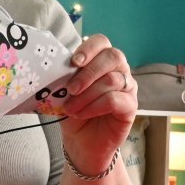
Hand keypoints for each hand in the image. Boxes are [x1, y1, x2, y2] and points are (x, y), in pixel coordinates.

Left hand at [60, 34, 137, 173]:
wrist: (81, 142)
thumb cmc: (73, 112)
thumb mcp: (65, 91)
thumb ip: (65, 76)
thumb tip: (53, 67)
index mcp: (101, 60)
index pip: (101, 42)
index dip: (89, 48)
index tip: (73, 62)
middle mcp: (119, 70)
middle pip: (113, 56)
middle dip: (89, 72)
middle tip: (71, 89)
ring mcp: (128, 88)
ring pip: (112, 80)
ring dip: (87, 94)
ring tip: (70, 108)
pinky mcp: (131, 107)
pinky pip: (116, 99)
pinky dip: (95, 106)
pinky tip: (82, 113)